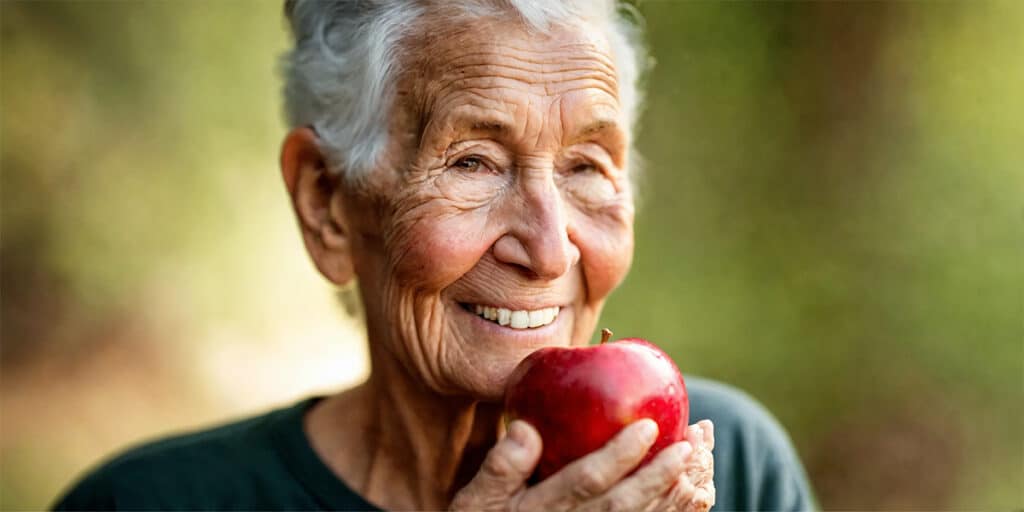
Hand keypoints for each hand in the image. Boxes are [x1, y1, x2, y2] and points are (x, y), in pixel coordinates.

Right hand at [449, 419, 715, 511]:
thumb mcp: (477, 498)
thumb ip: (502, 466)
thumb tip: (526, 428)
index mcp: (542, 510)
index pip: (586, 481)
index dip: (619, 456)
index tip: (647, 426)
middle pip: (623, 505)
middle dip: (658, 476)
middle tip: (688, 445)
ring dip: (671, 497)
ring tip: (696, 464)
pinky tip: (687, 494)